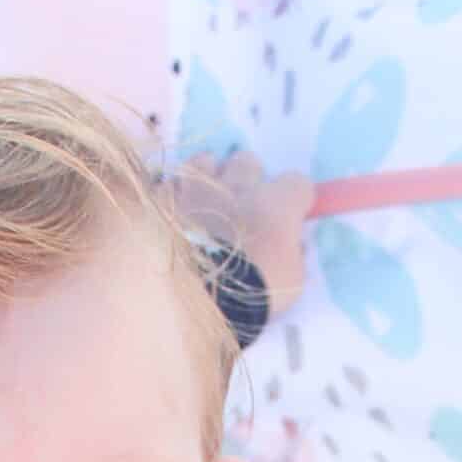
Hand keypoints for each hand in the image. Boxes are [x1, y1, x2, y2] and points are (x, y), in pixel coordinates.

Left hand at [170, 148, 315, 318]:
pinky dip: (173, 196)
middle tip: (244, 205)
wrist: (195, 301)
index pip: (297, 183)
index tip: (293, 215)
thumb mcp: (290, 283)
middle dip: (249, 179)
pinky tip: (175, 213)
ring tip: (204, 201)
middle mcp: (237, 187)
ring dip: (208, 177)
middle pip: (247, 161)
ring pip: (205, 162)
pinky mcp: (164, 201)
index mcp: (275, 206)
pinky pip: (169, 184)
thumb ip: (293, 256)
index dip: (296, 199)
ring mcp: (197, 190)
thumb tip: (294, 244)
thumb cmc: (250, 295)